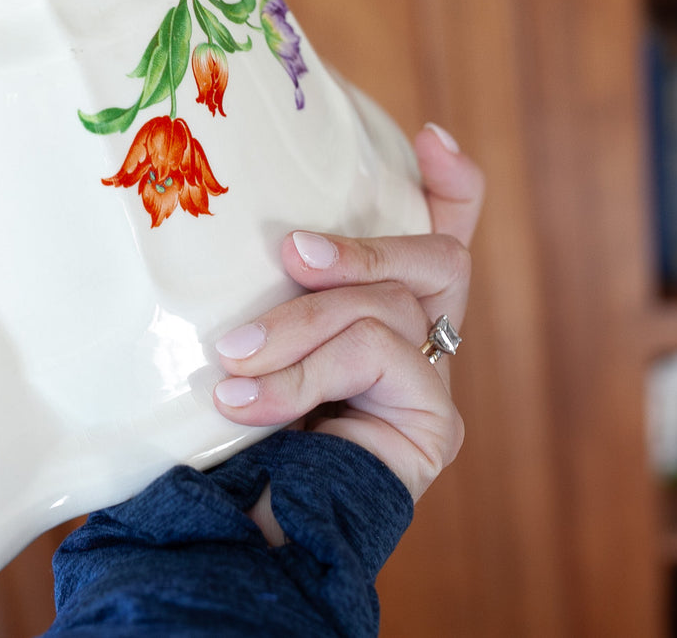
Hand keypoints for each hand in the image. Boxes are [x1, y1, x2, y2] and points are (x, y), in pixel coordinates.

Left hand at [212, 123, 484, 508]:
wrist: (232, 540)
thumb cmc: (228, 432)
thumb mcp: (243, 341)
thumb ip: (267, 293)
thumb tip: (237, 226)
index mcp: (381, 314)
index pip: (439, 237)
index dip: (449, 186)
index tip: (430, 136)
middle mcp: (419, 343)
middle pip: (434, 257)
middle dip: (360, 246)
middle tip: (293, 252)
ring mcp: (431, 384)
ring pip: (387, 305)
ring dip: (299, 325)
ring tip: (233, 358)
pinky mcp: (435, 425)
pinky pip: (381, 354)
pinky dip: (308, 370)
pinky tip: (251, 399)